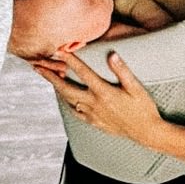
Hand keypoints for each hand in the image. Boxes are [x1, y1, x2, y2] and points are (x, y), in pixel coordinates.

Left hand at [40, 52, 163, 140]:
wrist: (146, 132)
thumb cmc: (143, 108)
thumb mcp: (136, 88)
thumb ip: (122, 71)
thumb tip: (112, 55)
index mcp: (104, 93)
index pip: (83, 73)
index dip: (71, 60)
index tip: (59, 50)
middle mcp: (94, 104)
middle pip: (66, 88)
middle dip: (51, 76)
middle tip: (38, 67)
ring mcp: (92, 114)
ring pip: (68, 100)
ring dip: (56, 88)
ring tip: (47, 78)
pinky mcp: (93, 122)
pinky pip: (74, 112)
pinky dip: (66, 102)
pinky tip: (63, 97)